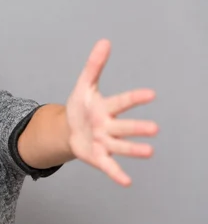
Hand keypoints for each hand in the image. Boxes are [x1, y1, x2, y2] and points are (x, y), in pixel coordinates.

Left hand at [66, 39, 158, 185]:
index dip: (135, 98)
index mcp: (107, 108)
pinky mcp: (98, 157)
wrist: (67, 130)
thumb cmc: (81, 107)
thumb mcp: (83, 86)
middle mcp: (109, 126)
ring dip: (133, 150)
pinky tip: (127, 182)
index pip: (122, 102)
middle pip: (124, 127)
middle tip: (154, 128)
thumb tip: (104, 41)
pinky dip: (117, 174)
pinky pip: (109, 166)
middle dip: (137, 128)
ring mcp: (105, 143)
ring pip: (120, 147)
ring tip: (149, 152)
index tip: (151, 94)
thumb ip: (94, 66)